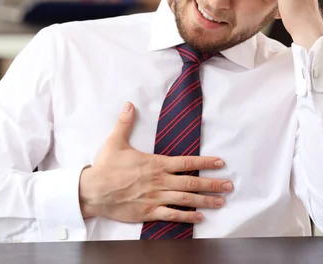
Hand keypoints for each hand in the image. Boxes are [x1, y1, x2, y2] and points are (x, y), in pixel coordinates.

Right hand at [79, 102, 232, 222]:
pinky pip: (172, 215)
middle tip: (229, 186)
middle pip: (192, 182)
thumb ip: (125, 123)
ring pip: (186, 199)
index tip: (220, 163)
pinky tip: (199, 217)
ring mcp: (156, 197)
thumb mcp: (116, 141)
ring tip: (221, 202)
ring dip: (205, 201)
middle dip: (212, 184)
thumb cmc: (106, 167)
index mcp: (156, 164)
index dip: (205, 162)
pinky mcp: (149, 212)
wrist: (93, 191)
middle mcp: (160, 181)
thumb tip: (130, 105)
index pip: (186, 162)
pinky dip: (187, 217)